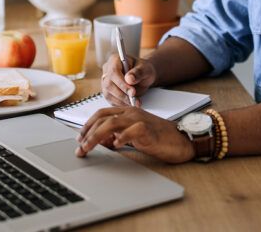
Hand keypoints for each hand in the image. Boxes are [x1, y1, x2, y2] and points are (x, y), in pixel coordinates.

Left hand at [75, 106, 194, 163]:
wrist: (181, 139)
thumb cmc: (158, 138)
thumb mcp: (133, 136)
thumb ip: (118, 135)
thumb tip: (102, 141)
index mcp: (127, 112)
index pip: (101, 114)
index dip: (88, 125)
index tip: (79, 138)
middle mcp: (131, 112)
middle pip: (103, 118)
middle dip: (87, 133)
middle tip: (80, 148)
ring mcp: (139, 119)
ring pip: (111, 123)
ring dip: (96, 137)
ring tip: (88, 148)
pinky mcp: (148, 129)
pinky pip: (131, 131)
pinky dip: (121, 138)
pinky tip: (115, 146)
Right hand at [101, 53, 155, 106]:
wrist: (143, 77)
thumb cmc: (144, 70)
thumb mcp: (145, 69)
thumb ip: (138, 72)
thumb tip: (129, 79)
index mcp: (115, 60)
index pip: (113, 72)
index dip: (122, 83)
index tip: (132, 92)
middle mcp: (107, 70)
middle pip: (109, 84)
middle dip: (122, 94)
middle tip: (135, 100)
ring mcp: (105, 81)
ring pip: (108, 94)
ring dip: (122, 101)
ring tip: (136, 103)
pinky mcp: (107, 92)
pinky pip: (110, 100)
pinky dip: (121, 104)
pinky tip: (130, 103)